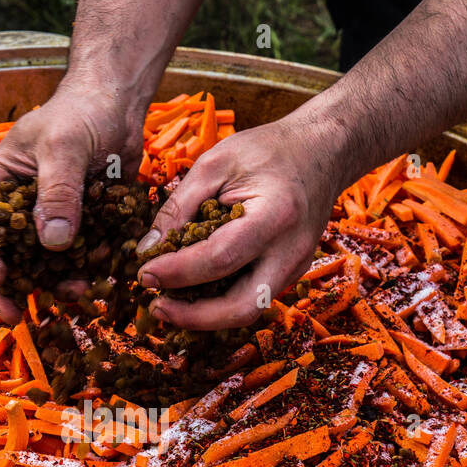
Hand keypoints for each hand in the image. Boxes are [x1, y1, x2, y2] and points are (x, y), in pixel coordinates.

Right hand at [0, 79, 145, 321]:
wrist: (118, 105)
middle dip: (9, 288)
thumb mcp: (64, 146)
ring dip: (53, 284)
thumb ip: (58, 191)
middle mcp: (17, 208)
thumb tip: (53, 241)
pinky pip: (76, 258)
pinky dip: (85, 270)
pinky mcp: (78, 227)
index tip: (2, 281)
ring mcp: (48, 220)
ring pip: (41, 264)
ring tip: (74, 295)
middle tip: (15, 319)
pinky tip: (99, 278)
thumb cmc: (80, 113)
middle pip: (3, 256)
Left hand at [136, 115, 346, 328]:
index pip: (220, 259)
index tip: (143, 274)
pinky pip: (253, 299)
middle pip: (242, 307)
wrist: (323, 151)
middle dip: (193, 316)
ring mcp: (296, 267)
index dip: (177, 273)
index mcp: (276, 216)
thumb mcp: (215, 163)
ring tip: (168, 303)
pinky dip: (219, 303)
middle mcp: (292, 251)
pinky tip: (192, 292)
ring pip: (248, 311)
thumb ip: (179, 206)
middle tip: (156, 305)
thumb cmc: (268, 150)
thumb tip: (147, 250)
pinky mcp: (291, 273)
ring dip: (205, 316)